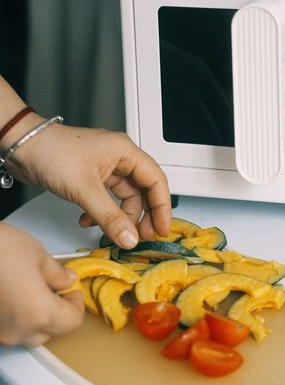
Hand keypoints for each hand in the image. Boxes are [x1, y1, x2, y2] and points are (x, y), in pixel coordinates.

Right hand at [0, 224, 83, 345]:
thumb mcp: (38, 256)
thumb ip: (58, 274)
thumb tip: (66, 280)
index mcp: (38, 313)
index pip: (71, 322)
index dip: (76, 304)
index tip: (73, 291)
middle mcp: (17, 330)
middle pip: (50, 332)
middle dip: (58, 312)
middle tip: (56, 288)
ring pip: (27, 333)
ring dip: (36, 316)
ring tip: (33, 289)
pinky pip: (9, 328)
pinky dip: (16, 316)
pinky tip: (14, 295)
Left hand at [8, 120, 170, 248]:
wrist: (22, 147)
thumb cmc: (52, 152)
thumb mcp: (85, 189)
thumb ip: (109, 217)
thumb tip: (129, 237)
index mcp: (125, 152)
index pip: (155, 180)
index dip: (162, 206)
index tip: (162, 228)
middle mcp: (118, 158)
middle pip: (142, 190)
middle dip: (142, 215)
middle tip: (142, 236)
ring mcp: (104, 167)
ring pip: (123, 197)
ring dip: (119, 217)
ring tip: (115, 234)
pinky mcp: (90, 177)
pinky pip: (106, 199)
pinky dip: (101, 213)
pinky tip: (88, 221)